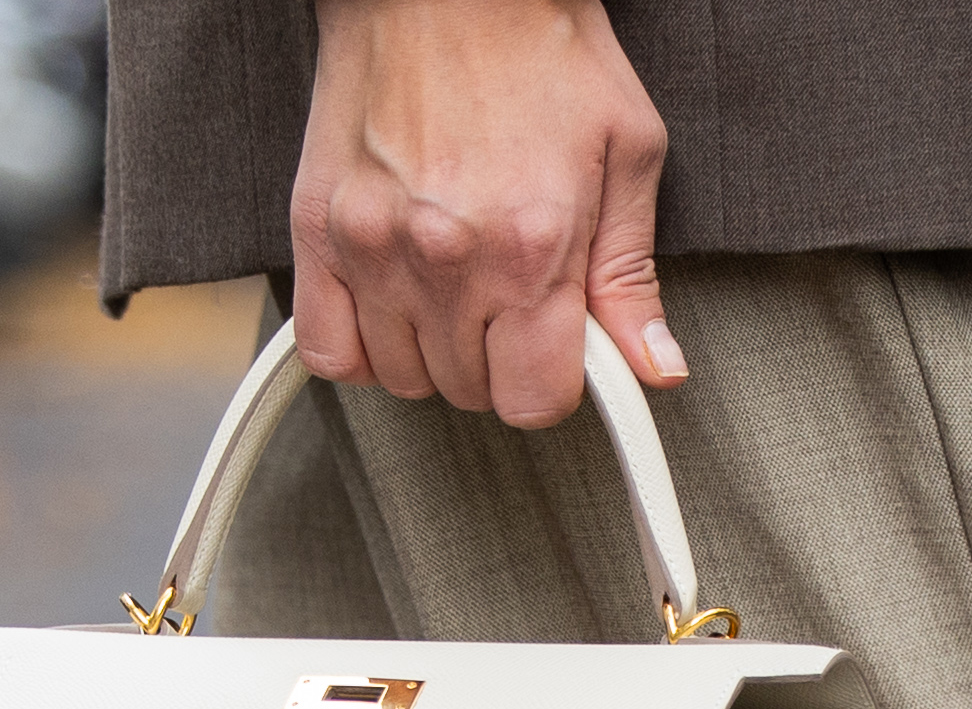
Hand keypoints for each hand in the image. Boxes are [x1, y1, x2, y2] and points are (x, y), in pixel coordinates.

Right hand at [289, 0, 679, 425]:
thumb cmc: (538, 46)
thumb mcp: (626, 149)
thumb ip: (632, 273)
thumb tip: (654, 365)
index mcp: (531, 245)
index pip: (535, 400)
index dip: (556, 382)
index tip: (558, 347)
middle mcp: (446, 258)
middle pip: (471, 393)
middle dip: (501, 359)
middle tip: (511, 295)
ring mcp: (373, 248)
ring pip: (403, 379)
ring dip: (435, 353)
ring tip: (457, 286)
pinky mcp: (316, 231)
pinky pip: (328, 350)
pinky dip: (362, 348)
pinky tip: (395, 307)